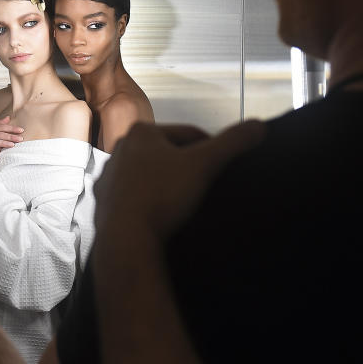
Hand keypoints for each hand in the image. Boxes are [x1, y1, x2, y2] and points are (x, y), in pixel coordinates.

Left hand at [94, 120, 264, 247]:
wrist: (126, 238)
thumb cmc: (163, 196)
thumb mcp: (205, 164)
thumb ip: (233, 142)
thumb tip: (259, 125)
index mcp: (142, 132)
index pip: (189, 134)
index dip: (212, 148)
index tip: (224, 166)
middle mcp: (120, 148)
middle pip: (167, 154)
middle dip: (187, 166)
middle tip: (206, 185)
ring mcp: (109, 176)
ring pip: (148, 175)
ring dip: (166, 184)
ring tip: (185, 202)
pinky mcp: (104, 201)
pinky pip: (134, 196)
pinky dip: (148, 202)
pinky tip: (161, 215)